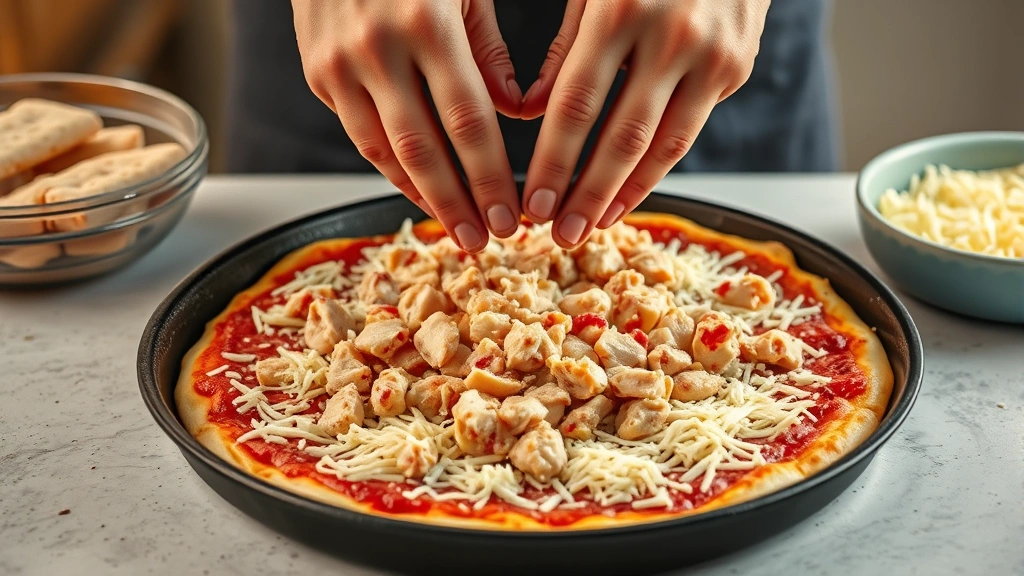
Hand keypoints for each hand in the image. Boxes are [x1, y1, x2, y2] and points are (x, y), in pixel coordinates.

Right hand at [292, 0, 522, 251]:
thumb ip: (489, 50)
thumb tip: (516, 114)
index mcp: (425, 22)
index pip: (467, 120)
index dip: (491, 176)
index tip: (513, 215)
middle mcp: (376, 48)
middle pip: (423, 149)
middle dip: (458, 203)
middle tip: (485, 241)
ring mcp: (338, 65)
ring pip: (383, 152)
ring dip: (423, 199)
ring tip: (456, 231)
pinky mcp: (317, 74)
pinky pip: (360, 136)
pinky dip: (391, 172)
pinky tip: (419, 194)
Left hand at [519, 0, 769, 247]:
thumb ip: (563, 47)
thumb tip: (530, 111)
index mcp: (620, 9)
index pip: (576, 104)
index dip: (553, 160)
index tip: (533, 202)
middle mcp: (671, 36)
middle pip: (622, 137)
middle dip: (587, 194)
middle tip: (560, 235)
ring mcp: (712, 56)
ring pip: (665, 146)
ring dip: (625, 195)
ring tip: (593, 227)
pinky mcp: (737, 68)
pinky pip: (689, 131)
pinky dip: (657, 169)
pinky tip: (629, 193)